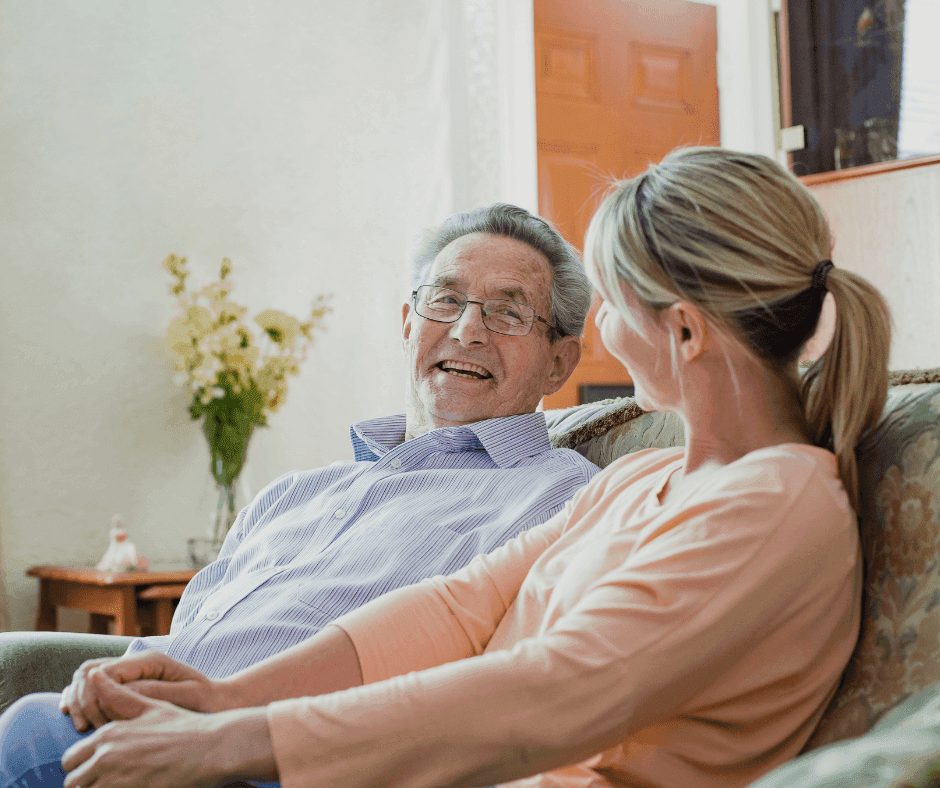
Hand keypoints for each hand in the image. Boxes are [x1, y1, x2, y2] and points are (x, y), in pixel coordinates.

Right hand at [60, 650, 226, 731]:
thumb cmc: (205, 700)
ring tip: (83, 727)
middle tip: (87, 728)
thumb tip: (122, 691)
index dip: (95, 696)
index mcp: (151, 661)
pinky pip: (91, 686)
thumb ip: (155, 691)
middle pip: (90, 671)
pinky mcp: (123, 684)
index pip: (107, 671)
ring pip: (85, 677)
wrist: (216, 701)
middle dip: (82, 699)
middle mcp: (136, 662)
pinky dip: (79, 700)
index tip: (99, 724)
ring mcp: (128, 671)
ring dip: (78, 701)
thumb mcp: (187, 696)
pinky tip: (76, 719)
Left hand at [61, 672, 274, 787]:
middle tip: (108, 781)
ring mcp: (115, 781)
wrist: (210, 748)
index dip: (82, 765)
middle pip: (72, 782)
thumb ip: (118, 695)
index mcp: (108, 734)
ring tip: (121, 783)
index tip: (99, 768)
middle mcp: (106, 757)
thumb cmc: (183, 727)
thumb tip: (94, 675)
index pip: (70, 759)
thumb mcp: (150, 706)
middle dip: (85, 783)